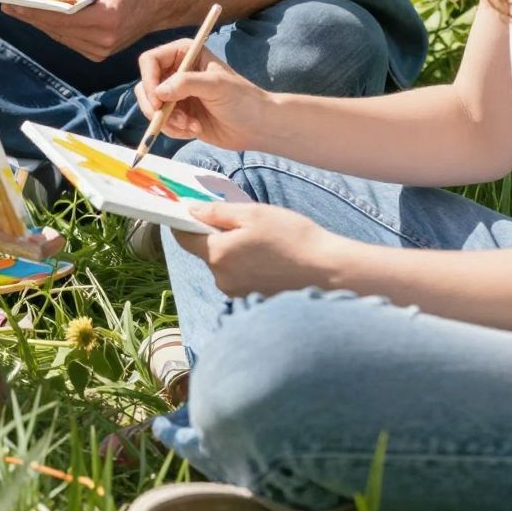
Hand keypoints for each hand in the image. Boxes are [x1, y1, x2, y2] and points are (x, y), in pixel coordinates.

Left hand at [4, 0, 167, 60]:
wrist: (154, 6)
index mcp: (106, 18)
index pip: (62, 16)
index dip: (34, 11)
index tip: (12, 3)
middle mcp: (102, 40)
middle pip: (57, 29)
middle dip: (31, 17)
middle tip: (7, 6)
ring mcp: (100, 51)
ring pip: (60, 36)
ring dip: (40, 24)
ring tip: (19, 10)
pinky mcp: (97, 54)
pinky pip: (68, 40)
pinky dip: (54, 29)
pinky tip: (41, 18)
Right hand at [134, 41, 268, 151]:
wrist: (256, 126)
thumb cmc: (242, 99)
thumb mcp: (216, 86)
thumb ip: (186, 84)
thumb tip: (159, 92)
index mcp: (184, 53)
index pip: (150, 60)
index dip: (149, 80)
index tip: (158, 101)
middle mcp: (176, 71)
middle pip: (145, 86)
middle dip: (157, 107)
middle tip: (176, 120)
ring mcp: (176, 94)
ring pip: (151, 108)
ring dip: (168, 121)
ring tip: (192, 126)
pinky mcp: (178, 115)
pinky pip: (161, 123)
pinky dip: (174, 130)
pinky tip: (195, 130)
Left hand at [176, 199, 344, 297]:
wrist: (327, 272)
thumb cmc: (292, 237)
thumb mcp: (253, 213)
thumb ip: (217, 212)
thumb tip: (190, 210)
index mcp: (218, 254)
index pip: (183, 238)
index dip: (184, 222)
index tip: (193, 210)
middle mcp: (221, 279)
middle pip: (206, 252)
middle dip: (217, 236)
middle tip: (245, 221)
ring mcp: (236, 293)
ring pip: (224, 265)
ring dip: (234, 252)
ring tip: (264, 241)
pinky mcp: (252, 301)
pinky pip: (240, 278)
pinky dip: (248, 266)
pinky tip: (271, 259)